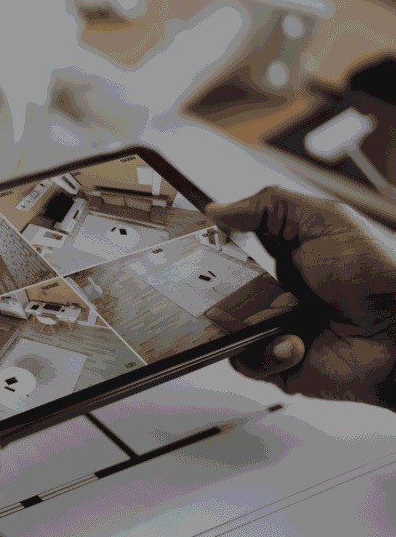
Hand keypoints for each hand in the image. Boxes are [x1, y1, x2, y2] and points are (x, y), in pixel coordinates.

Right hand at [205, 187, 395, 407]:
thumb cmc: (375, 275)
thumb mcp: (325, 221)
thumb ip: (269, 206)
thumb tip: (217, 208)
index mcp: (281, 256)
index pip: (229, 248)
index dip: (209, 246)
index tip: (194, 242)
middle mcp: (273, 292)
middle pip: (216, 290)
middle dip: (210, 289)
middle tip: (216, 286)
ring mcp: (273, 328)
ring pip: (223, 329)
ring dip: (242, 325)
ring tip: (274, 320)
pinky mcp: (277, 362)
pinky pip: (245, 362)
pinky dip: (265, 354)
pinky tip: (293, 344)